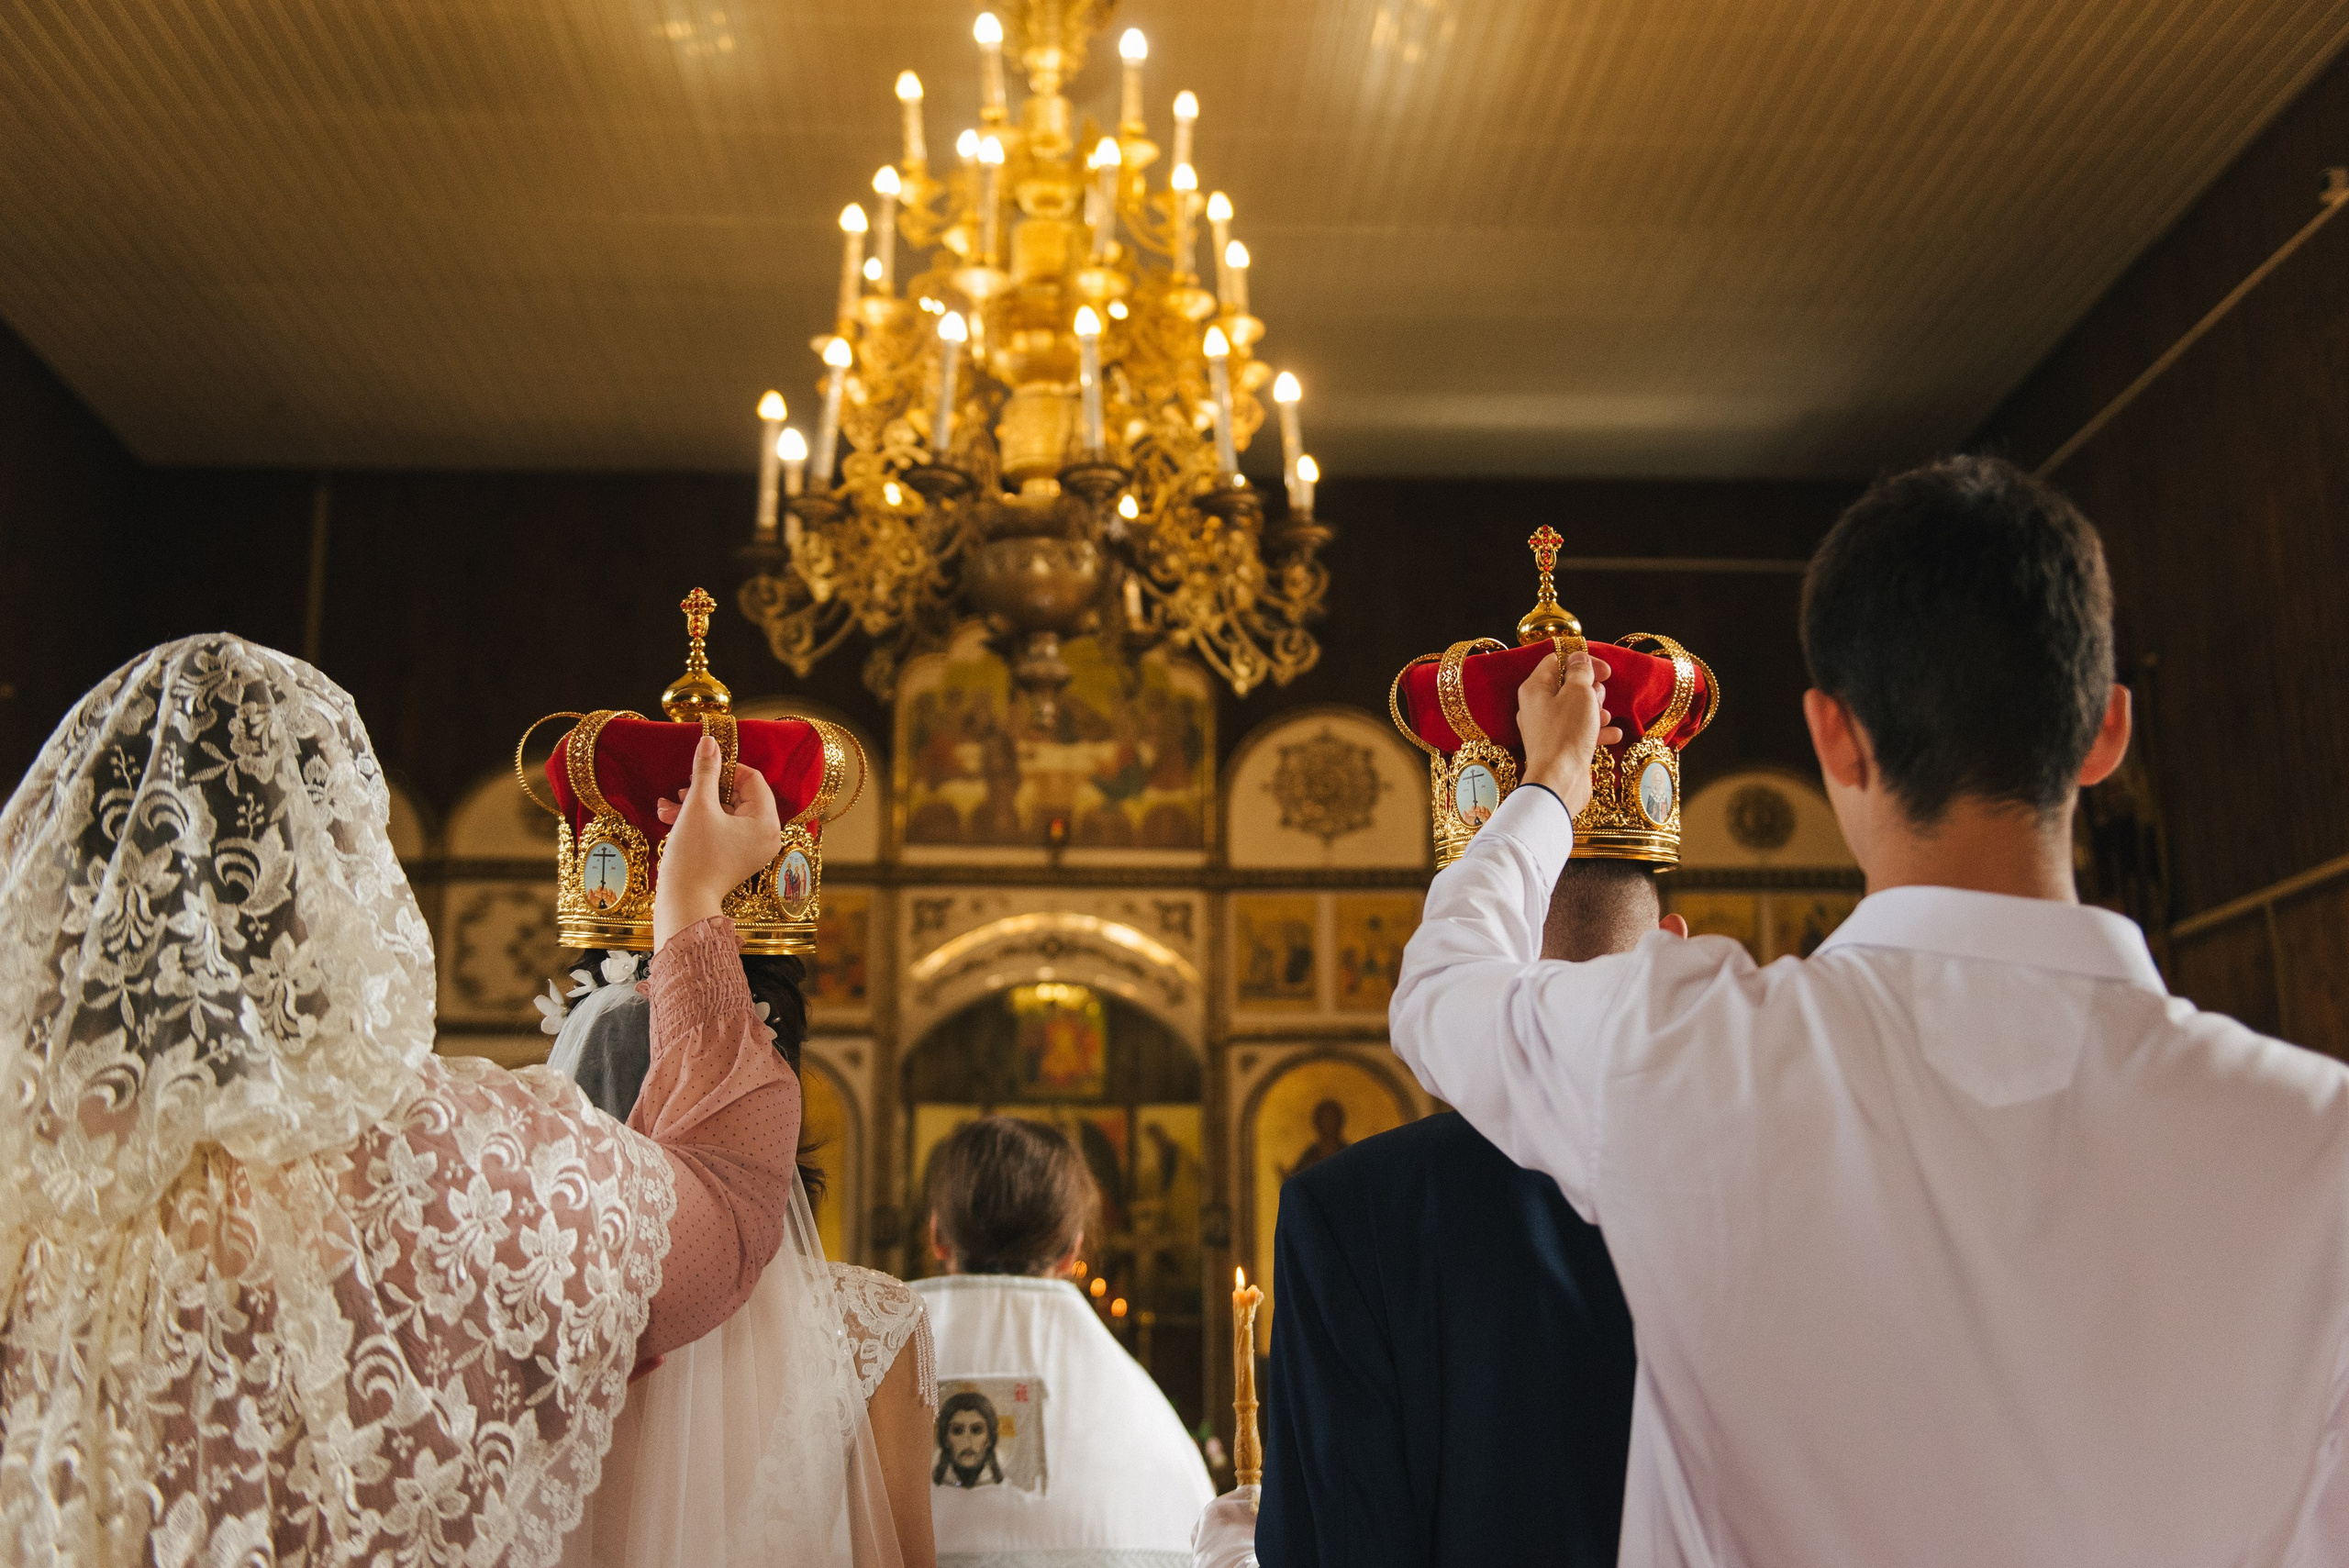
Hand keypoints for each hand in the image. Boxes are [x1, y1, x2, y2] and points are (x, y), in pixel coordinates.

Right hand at [652, 734, 780, 948]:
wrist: (683, 903)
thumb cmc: (694, 857)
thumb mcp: (698, 807)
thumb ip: (706, 771)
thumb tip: (710, 741)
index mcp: (766, 822)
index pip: (752, 779)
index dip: (725, 769)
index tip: (701, 768)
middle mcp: (767, 836)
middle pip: (738, 797)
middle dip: (705, 791)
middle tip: (681, 789)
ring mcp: (753, 850)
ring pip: (725, 814)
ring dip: (696, 806)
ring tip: (668, 807)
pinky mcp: (738, 859)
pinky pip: (723, 830)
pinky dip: (701, 823)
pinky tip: (672, 819)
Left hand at [1517, 649, 1620, 815]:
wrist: (1559, 781)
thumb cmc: (1566, 734)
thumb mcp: (1579, 693)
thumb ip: (1580, 671)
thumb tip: (1578, 658)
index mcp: (1535, 688)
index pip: (1557, 661)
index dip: (1583, 661)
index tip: (1605, 671)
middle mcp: (1537, 707)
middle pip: (1568, 685)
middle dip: (1591, 689)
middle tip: (1598, 699)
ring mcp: (1548, 728)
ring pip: (1576, 709)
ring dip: (1596, 710)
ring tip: (1603, 718)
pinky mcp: (1560, 747)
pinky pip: (1580, 731)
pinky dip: (1596, 731)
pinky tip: (1613, 735)